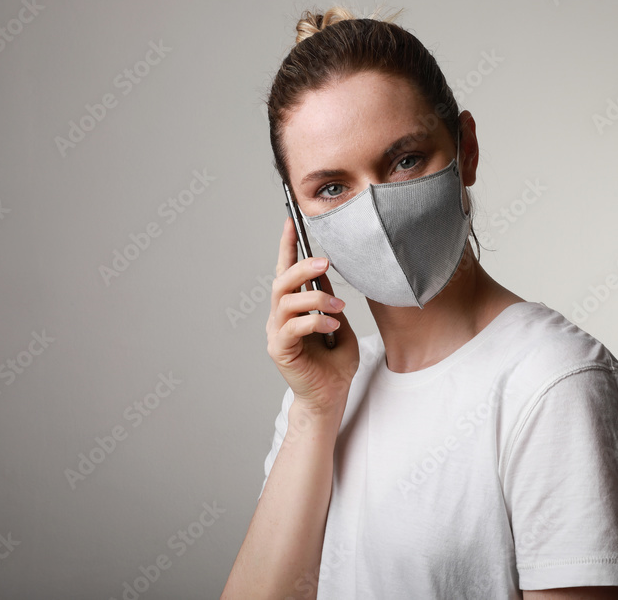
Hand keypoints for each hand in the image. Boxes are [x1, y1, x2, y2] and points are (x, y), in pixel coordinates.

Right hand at [265, 217, 359, 417]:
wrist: (331, 396)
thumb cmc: (335, 364)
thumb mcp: (340, 323)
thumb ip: (330, 300)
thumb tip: (324, 274)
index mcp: (292, 308)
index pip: (285, 271)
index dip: (287, 246)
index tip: (292, 221)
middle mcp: (280, 318)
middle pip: (282, 281)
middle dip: (302, 266)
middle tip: (326, 261)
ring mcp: (277, 333)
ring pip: (286, 301)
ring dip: (315, 297)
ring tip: (338, 306)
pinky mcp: (280, 350)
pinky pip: (292, 327)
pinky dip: (314, 321)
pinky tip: (331, 325)